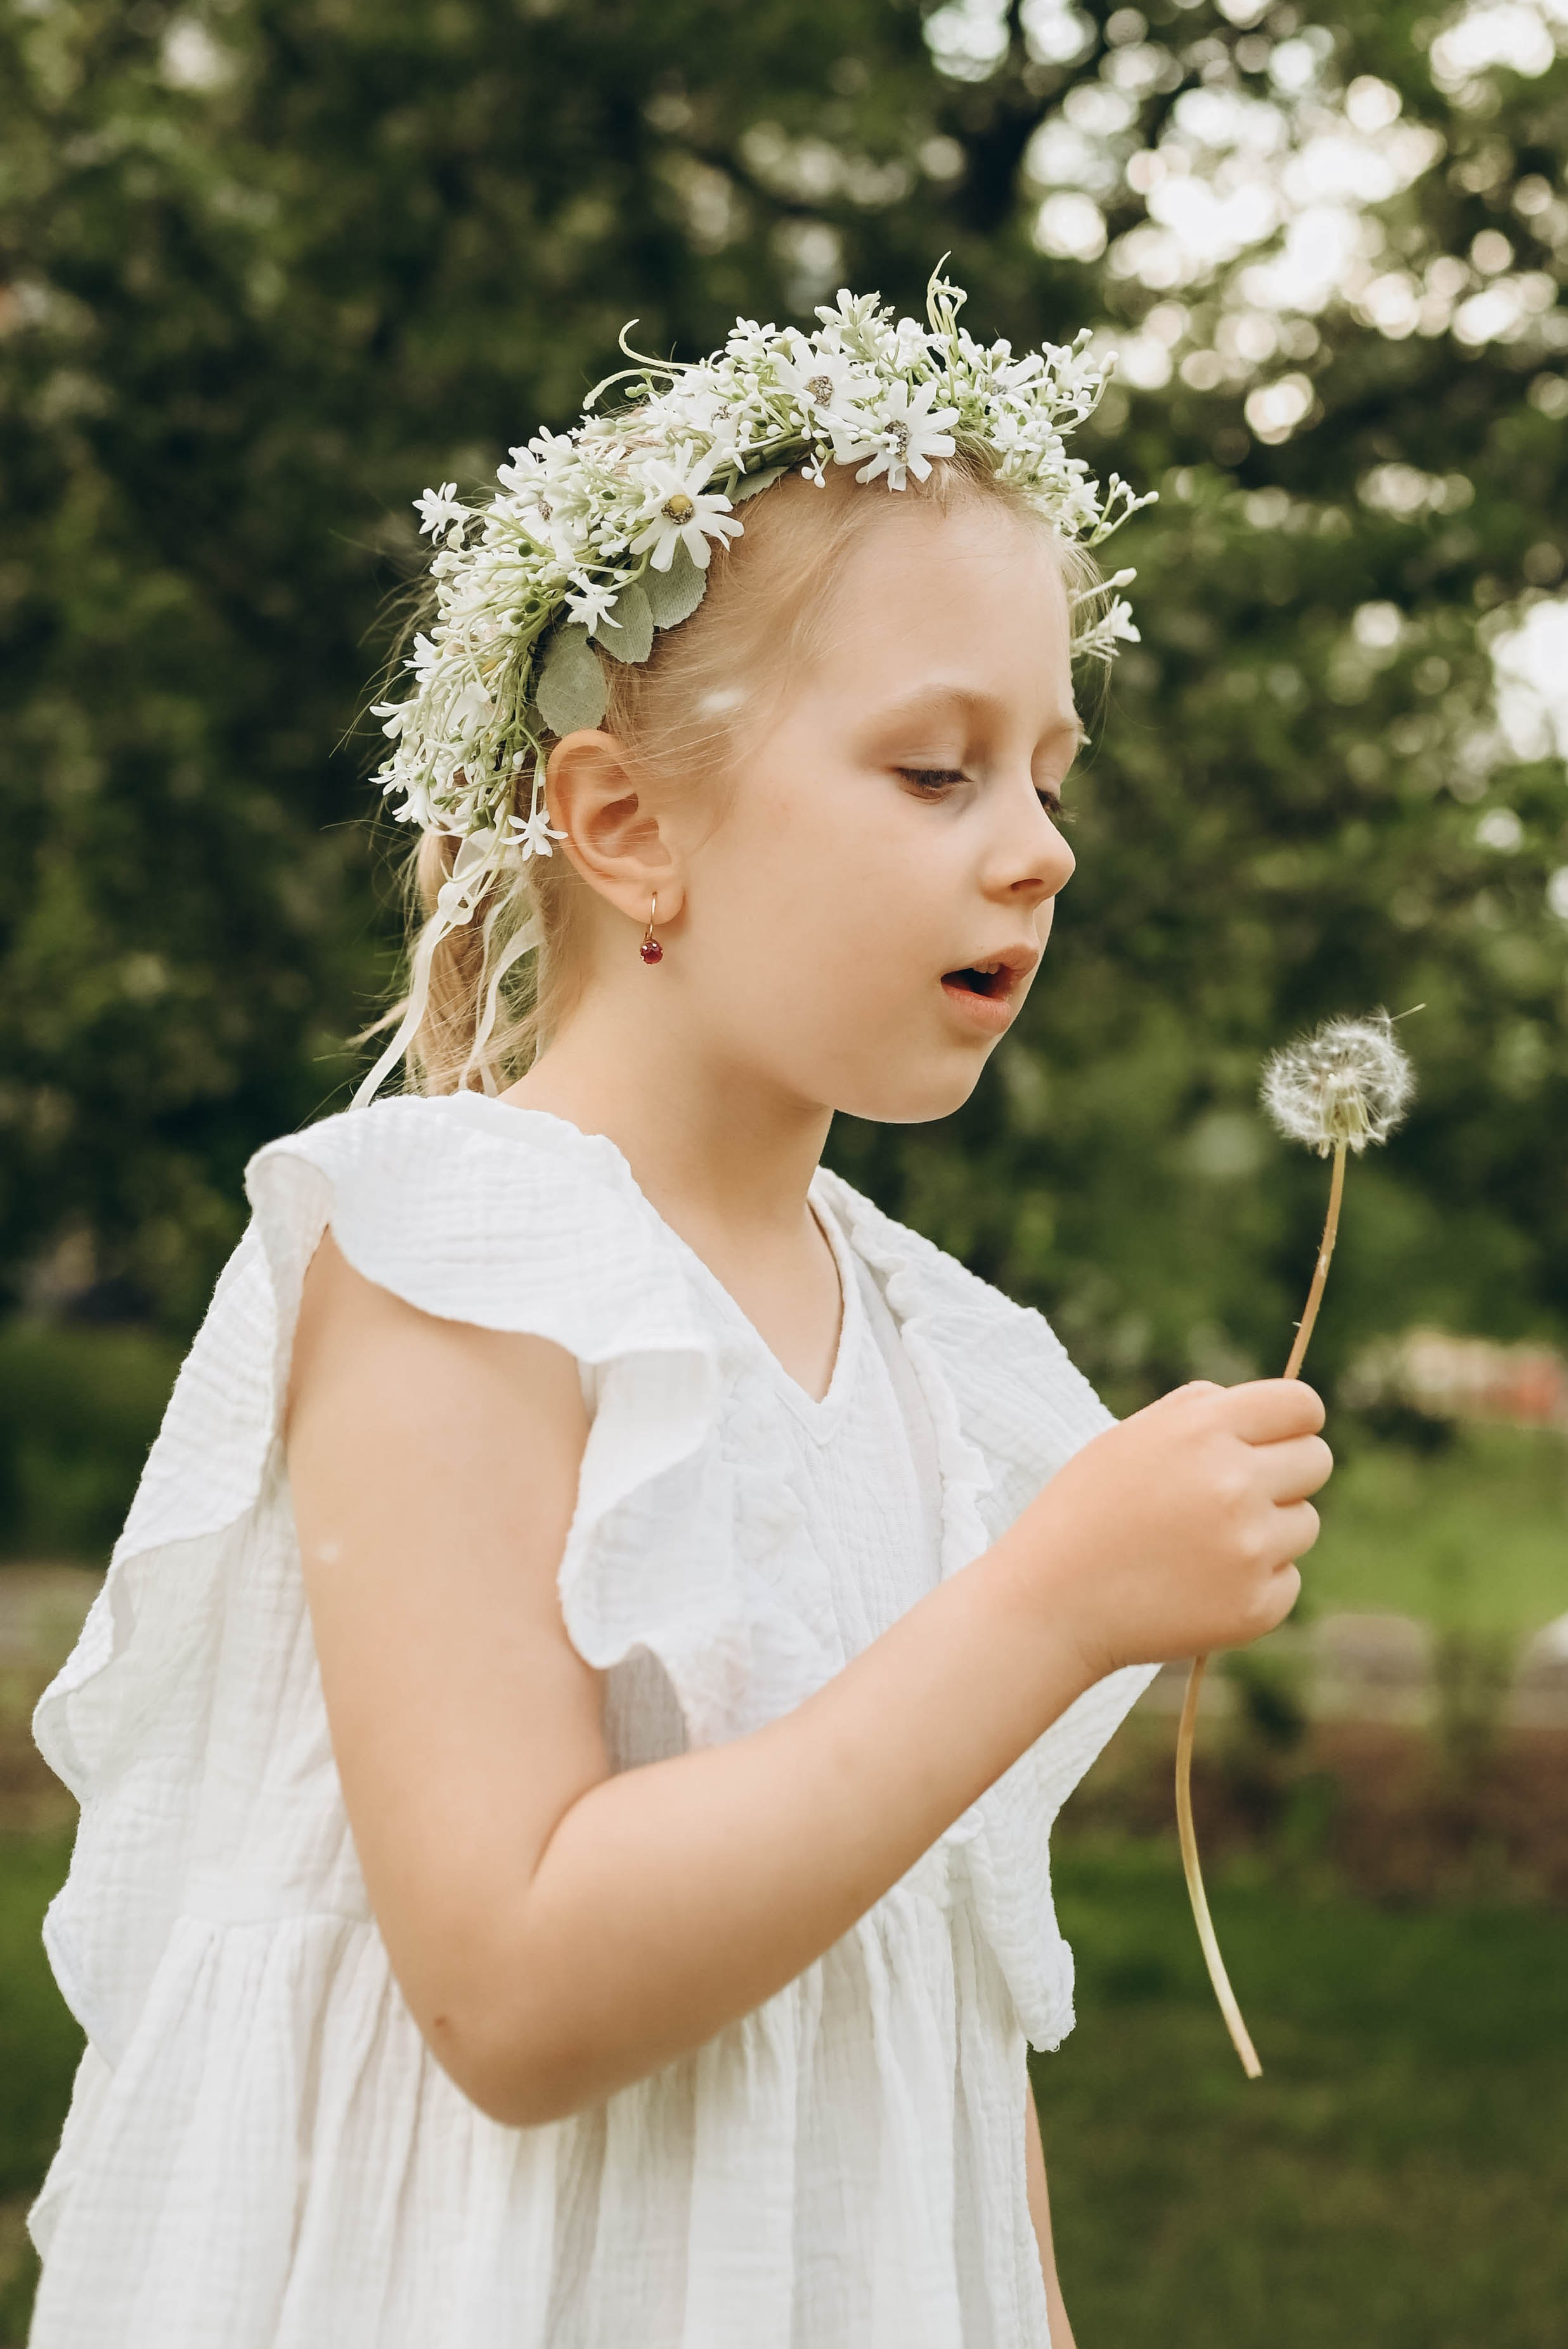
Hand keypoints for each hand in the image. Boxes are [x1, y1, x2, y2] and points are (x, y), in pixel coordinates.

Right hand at [1024, 1379, 1331, 1679]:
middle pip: (1317, 1461)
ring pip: (1305, 1523)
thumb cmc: (1086, 1512)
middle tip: (1234, 1497)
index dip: (1294, 1421)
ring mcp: (1250, 1548)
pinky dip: (1253, 1584)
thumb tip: (1271, 1412)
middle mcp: (1234, 1483)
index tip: (1279, 1440)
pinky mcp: (1257, 1606)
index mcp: (1202, 1430)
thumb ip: (1202, 1413)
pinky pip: (1288, 1580)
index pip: (1302, 1405)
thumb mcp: (1131, 1437)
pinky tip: (1198, 1587)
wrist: (1050, 1604)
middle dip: (1286, 1474)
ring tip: (1200, 1546)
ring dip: (1269, 1531)